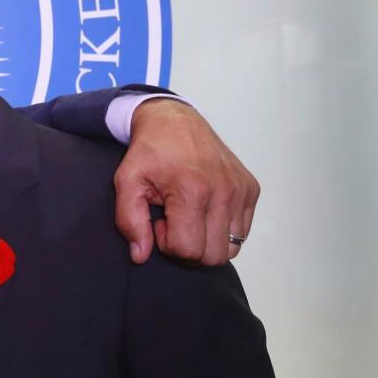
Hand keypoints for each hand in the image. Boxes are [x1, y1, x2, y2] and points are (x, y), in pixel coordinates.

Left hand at [115, 98, 259, 265]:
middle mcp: (224, 192)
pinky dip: (222, 230)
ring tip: (188, 216)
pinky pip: (241, 231)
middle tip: (173, 222)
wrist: (174, 121)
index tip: (160, 224)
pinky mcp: (251, 189)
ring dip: (207, 241)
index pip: (189, 250)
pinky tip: (203, 210)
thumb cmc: (150, 151)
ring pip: (231, 248)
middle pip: (212, 256)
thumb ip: (129, 221)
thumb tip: (141, 255)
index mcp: (192, 190)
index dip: (169, 245)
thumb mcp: (127, 182)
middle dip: (188, 248)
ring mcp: (241, 190)